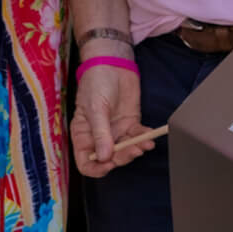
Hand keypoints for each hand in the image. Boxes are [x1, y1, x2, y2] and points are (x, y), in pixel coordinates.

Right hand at [70, 64, 156, 178]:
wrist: (113, 64)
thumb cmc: (96, 82)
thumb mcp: (95, 108)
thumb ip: (100, 133)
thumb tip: (104, 157)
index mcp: (83, 134)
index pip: (85, 162)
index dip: (96, 168)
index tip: (108, 164)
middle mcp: (99, 136)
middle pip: (109, 159)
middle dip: (122, 157)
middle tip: (132, 149)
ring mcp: (116, 132)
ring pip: (126, 151)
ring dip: (136, 149)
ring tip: (144, 143)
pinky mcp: (130, 124)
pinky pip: (138, 138)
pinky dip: (145, 139)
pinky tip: (149, 135)